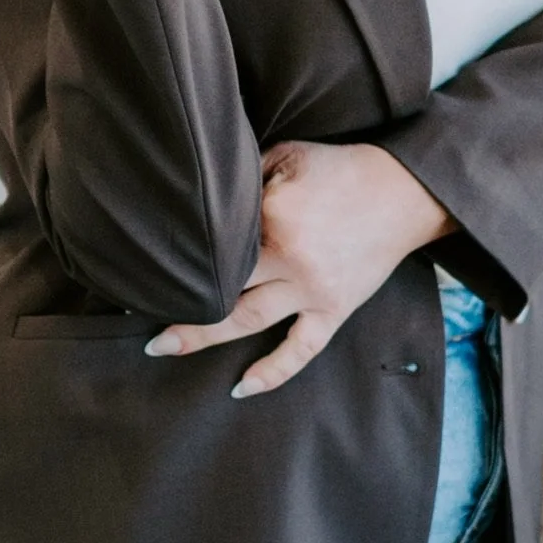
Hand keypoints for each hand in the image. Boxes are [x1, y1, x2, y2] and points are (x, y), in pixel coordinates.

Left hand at [146, 141, 454, 396]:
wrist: (403, 191)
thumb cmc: (342, 168)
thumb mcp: (288, 155)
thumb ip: (247, 178)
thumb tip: (208, 199)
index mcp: (275, 216)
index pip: (219, 239)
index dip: (188, 246)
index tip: (153, 256)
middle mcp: (290, 259)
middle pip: (223, 287)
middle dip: (180, 302)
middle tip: (139, 313)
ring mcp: (313, 290)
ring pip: (248, 320)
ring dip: (203, 337)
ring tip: (163, 347)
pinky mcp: (335, 309)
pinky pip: (300, 350)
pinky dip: (271, 372)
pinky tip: (241, 387)